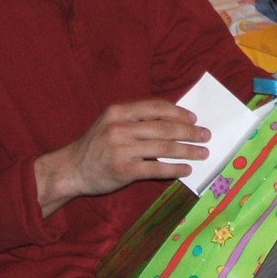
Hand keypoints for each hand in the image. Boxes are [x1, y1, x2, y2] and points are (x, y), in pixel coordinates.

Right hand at [35, 99, 209, 215]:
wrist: (71, 169)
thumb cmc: (95, 145)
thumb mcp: (110, 122)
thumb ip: (135, 119)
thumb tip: (171, 120)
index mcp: (119, 111)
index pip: (156, 107)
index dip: (178, 113)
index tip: (193, 119)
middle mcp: (120, 127)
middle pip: (164, 127)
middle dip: (189, 132)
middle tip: (205, 135)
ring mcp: (122, 149)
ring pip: (163, 147)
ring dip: (187, 150)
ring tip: (202, 153)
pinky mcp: (124, 170)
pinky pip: (156, 169)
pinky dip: (175, 168)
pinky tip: (186, 169)